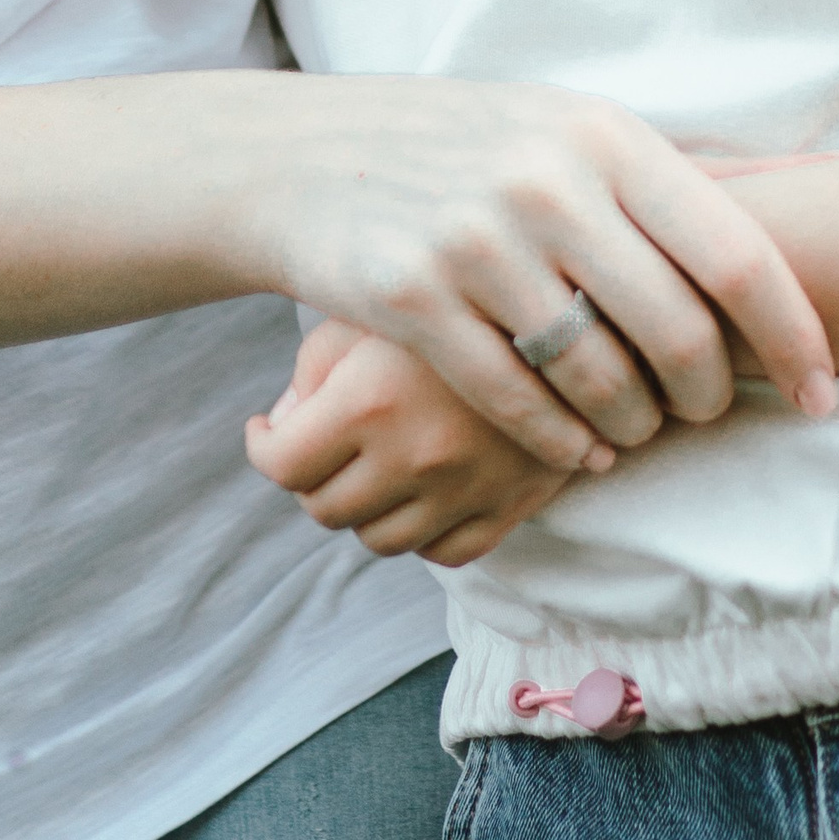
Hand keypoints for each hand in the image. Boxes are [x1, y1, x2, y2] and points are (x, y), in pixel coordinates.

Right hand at [243, 73, 837, 475]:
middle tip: (704, 415)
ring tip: (637, 432)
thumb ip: (681, 170)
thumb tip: (824, 181)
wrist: (308, 153)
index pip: (736, 256)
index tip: (826, 396)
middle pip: (678, 332)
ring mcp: (474, 240)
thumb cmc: (472, 145)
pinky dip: (562, 445)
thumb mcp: (574, 126)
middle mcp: (546, 181)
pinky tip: (577, 450)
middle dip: (709, 397)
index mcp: (604, 135)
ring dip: (635, 429)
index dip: (795, 338)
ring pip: (601, 380)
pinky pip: (518, 405)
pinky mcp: (410, 300)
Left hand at [246, 319, 576, 565]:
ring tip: (369, 465)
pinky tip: (420, 490)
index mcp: (369, 402)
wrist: (575, 300)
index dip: (262, 447)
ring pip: (381, 540)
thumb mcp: (372, 302)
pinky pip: (445, 552)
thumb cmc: (456, 287)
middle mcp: (414, 458)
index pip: (283, 465)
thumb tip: (287, 423)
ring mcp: (465, 490)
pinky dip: (422, 532)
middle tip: (319, 444)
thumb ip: (314, 365)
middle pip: (326, 510)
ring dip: (364, 508)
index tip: (266, 430)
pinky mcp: (509, 507)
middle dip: (310, 479)